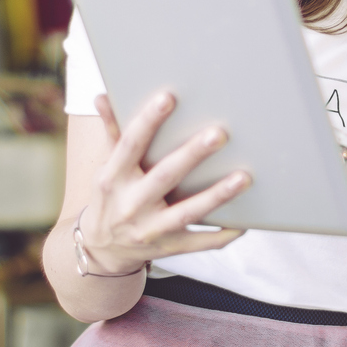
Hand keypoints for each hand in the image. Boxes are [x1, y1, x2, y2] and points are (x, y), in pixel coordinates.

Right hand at [77, 92, 249, 274]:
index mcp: (113, 178)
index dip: (148, 121)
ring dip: (216, 195)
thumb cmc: (111, 198)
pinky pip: (200, 243)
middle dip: (192, 155)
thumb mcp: (107, 168)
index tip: (168, 97)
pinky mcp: (169, 247)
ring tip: (243, 176)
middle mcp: (131, 204)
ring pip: (188, 212)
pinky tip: (244, 223)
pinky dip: (223, 235)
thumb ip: (113, 133)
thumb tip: (102, 97)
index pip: (130, 145)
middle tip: (219, 133)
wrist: (102, 249)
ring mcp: (151, 229)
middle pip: (165, 176)